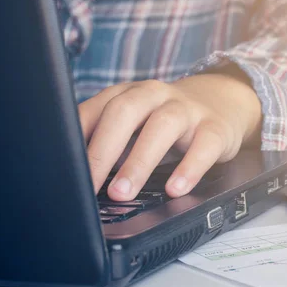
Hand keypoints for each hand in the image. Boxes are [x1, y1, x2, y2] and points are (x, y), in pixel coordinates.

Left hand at [78, 72, 261, 200]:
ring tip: (122, 193)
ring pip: (162, 126)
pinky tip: (175, 189)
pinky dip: (189, 169)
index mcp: (127, 94)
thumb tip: (76, 177)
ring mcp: (187, 109)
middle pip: (124, 112)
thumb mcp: (135, 123)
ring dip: (139, 161)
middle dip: (103, 150)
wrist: (221, 101)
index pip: (95, 111)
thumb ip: (108, 141)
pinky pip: (203, 146)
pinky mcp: (215, 128)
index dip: (77, 142)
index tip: (65, 172)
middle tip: (89, 184)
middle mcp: (155, 95)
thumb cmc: (166, 119)